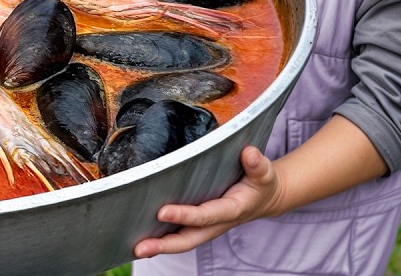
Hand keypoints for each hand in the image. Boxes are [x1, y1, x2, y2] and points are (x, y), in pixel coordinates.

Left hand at [133, 145, 282, 258]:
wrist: (264, 198)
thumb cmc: (260, 183)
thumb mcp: (264, 173)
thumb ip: (258, 165)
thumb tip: (249, 153)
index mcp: (232, 210)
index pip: (206, 215)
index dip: (186, 216)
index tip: (162, 212)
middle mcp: (216, 223)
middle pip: (189, 239)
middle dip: (164, 245)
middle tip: (140, 247)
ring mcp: (205, 226)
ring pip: (181, 240)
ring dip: (159, 246)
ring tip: (135, 248)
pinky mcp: (197, 224)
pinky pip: (178, 233)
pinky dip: (160, 238)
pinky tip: (140, 237)